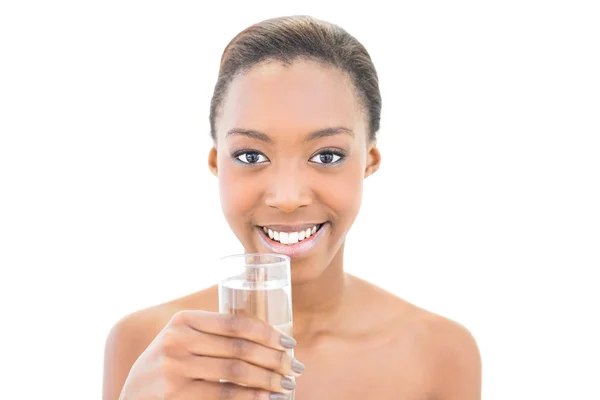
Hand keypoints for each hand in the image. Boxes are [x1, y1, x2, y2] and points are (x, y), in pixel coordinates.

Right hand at [119, 310, 302, 399]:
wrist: (132, 397)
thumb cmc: (167, 367)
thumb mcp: (180, 341)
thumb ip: (211, 333)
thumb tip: (268, 339)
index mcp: (183, 320)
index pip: (235, 323)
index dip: (267, 333)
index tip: (289, 342)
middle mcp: (177, 340)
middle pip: (240, 348)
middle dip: (274, 358)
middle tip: (296, 367)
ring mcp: (174, 368)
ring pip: (236, 372)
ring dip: (268, 379)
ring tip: (287, 385)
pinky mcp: (176, 394)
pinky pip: (224, 395)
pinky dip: (251, 397)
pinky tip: (267, 399)